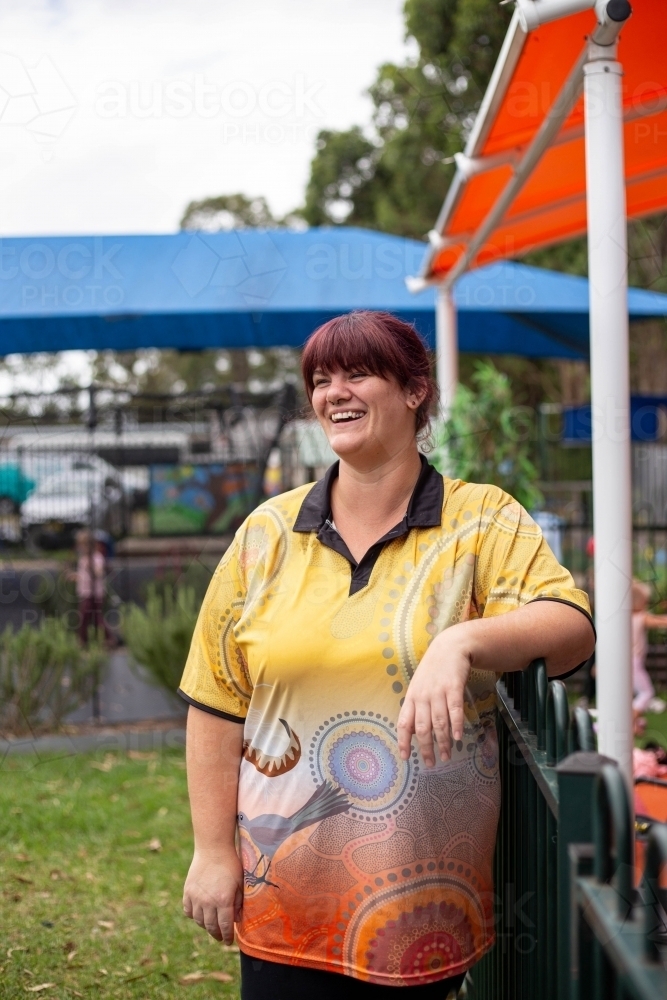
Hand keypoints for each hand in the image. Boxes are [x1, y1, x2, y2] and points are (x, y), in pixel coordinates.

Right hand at [183, 847, 242, 943]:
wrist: (213, 848)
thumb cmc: (231, 865)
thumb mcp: (240, 884)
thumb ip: (239, 903)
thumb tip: (236, 920)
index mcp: (223, 901)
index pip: (225, 927)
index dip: (227, 937)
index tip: (229, 942)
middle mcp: (208, 902)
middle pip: (211, 927)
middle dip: (217, 934)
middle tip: (220, 937)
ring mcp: (196, 897)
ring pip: (199, 921)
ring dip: (206, 926)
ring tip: (211, 926)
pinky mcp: (187, 892)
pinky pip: (188, 911)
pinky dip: (194, 915)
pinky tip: (200, 914)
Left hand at [397, 628, 470, 766]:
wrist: (450, 647)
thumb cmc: (433, 670)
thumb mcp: (418, 687)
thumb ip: (416, 708)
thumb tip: (412, 732)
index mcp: (412, 697)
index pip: (404, 723)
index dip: (403, 741)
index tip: (405, 758)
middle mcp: (423, 696)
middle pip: (423, 727)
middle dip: (426, 748)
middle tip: (432, 763)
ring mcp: (438, 691)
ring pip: (439, 722)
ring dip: (443, 741)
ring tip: (447, 755)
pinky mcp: (454, 687)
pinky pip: (454, 709)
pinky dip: (456, 725)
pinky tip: (458, 737)